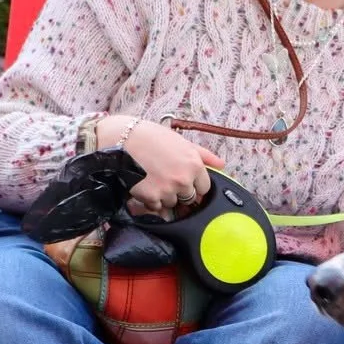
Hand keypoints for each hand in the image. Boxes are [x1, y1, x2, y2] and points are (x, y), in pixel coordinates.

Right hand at [106, 116, 222, 217]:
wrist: (122, 139)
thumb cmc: (151, 136)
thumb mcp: (181, 141)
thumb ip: (203, 154)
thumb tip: (221, 164)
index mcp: (194, 165)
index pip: (204, 188)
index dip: (194, 184)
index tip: (184, 179)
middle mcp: (184, 179)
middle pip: (189, 197)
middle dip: (180, 191)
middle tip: (165, 177)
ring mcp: (168, 190)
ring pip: (172, 203)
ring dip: (165, 196)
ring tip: (153, 179)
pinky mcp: (151, 197)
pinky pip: (156, 207)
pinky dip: (151, 200)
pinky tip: (145, 185)